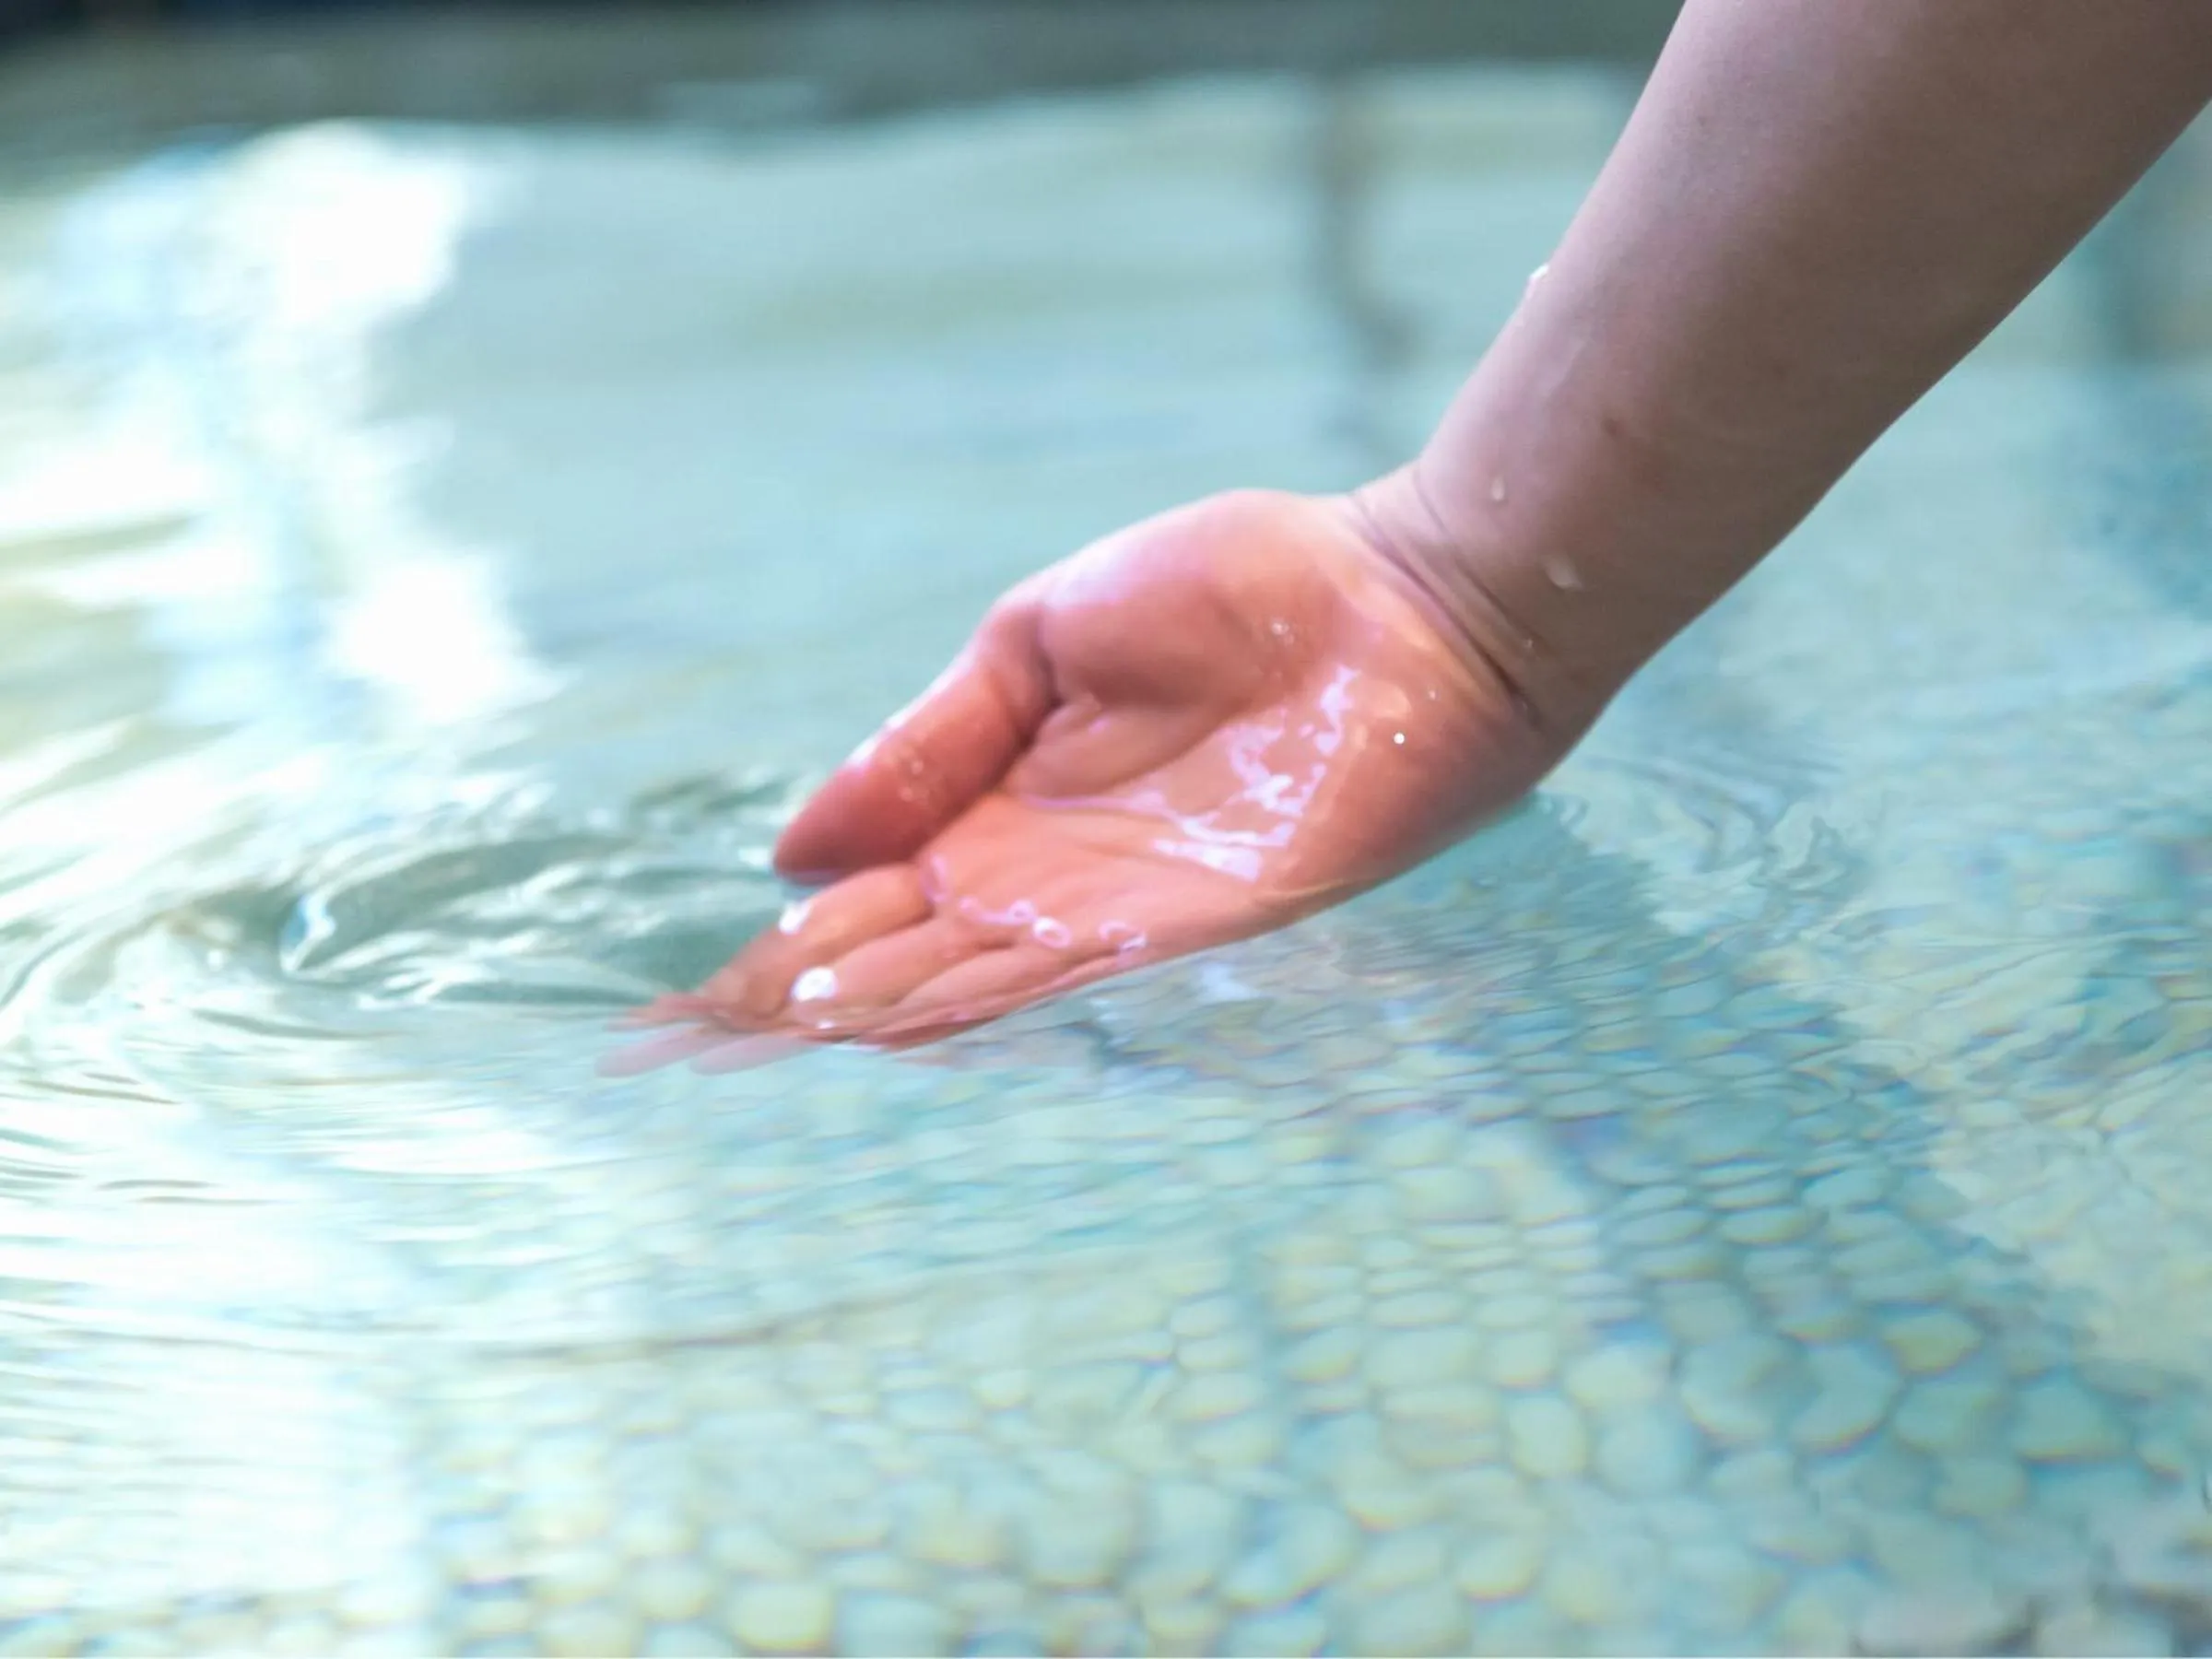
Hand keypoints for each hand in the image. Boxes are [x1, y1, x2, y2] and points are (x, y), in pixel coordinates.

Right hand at [613, 488, 1565, 1067]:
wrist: (1407, 604)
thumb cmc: (1242, 590)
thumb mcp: (1042, 637)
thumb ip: (928, 742)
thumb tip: (793, 847)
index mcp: (1001, 799)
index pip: (863, 894)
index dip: (776, 949)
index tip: (675, 1005)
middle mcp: (1041, 874)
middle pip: (890, 956)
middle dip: (782, 1007)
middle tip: (660, 1059)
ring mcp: (1110, 908)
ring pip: (954, 985)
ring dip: (848, 1017)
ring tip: (735, 1056)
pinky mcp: (1190, 927)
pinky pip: (1057, 980)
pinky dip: (962, 1006)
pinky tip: (878, 1032)